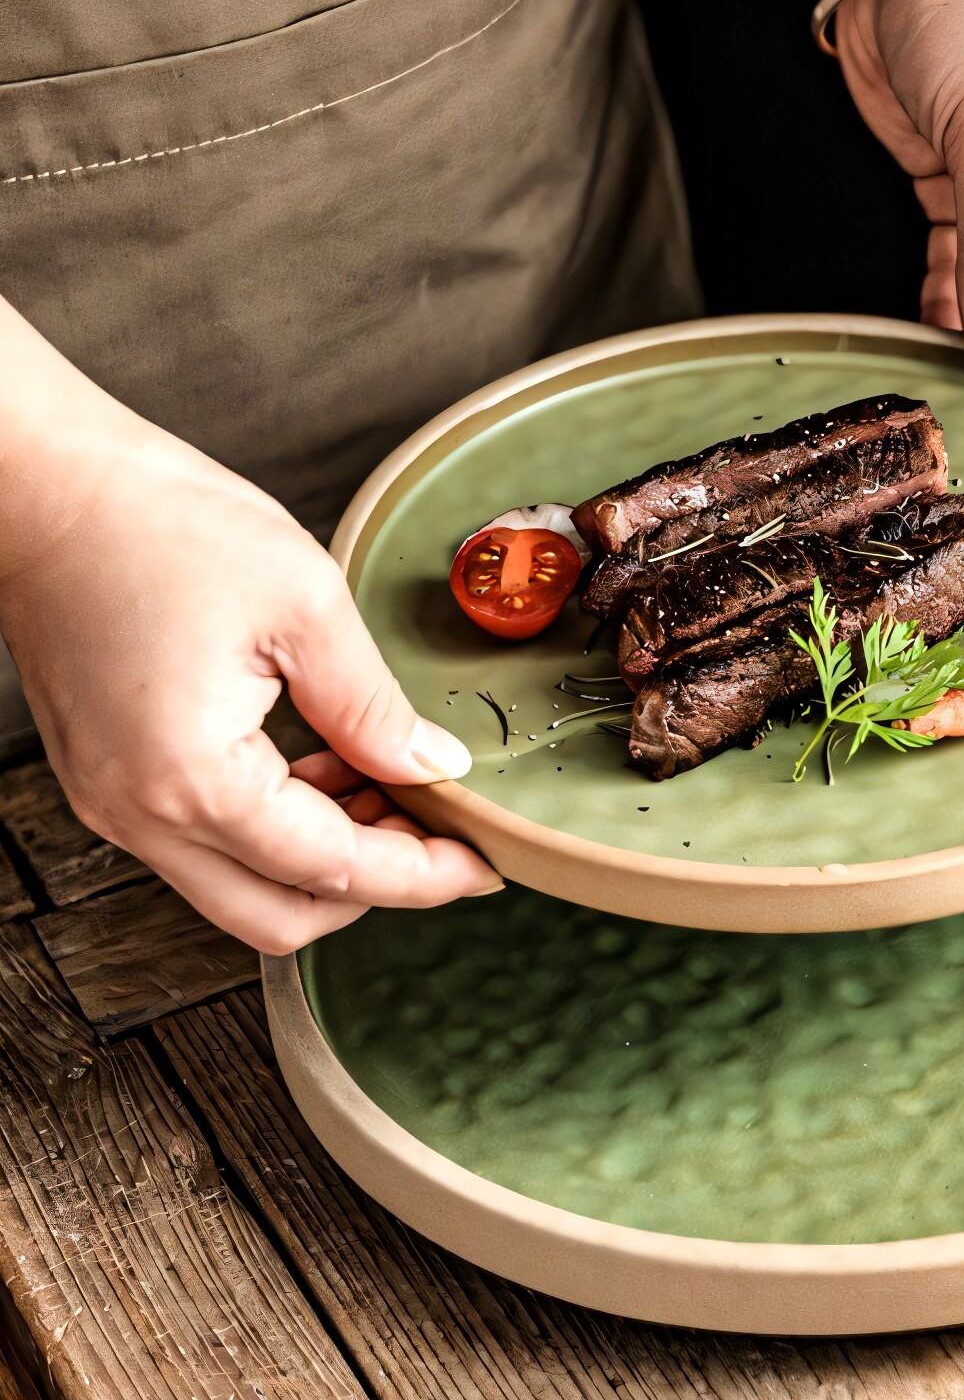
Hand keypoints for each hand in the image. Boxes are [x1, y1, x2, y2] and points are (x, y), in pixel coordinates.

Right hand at [0, 315, 500, 951]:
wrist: (43, 484)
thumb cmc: (153, 523)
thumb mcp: (306, 606)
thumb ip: (376, 707)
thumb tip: (434, 768)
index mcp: (192, 779)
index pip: (333, 869)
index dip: (423, 876)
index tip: (483, 865)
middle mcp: (140, 813)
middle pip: (281, 916)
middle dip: (376, 886)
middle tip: (443, 835)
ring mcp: (114, 802)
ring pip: (243, 885)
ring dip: (328, 855)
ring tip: (392, 785)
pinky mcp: (109, 778)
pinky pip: (206, 841)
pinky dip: (278, 826)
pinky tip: (328, 764)